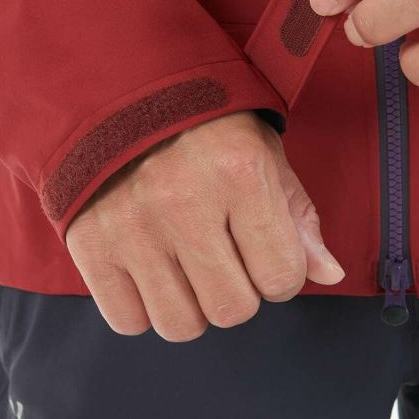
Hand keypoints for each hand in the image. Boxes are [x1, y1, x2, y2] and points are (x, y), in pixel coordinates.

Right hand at [66, 111, 343, 340]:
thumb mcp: (263, 154)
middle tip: (224, 258)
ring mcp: (131, 226)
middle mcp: (184, 202)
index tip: (263, 253)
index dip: (280, 274)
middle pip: (231, 309)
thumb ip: (298, 217)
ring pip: (180, 324)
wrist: (119, 94)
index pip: (281, 278)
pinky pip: (127, 320)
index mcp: (240, 173)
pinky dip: (143, 308)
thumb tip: (329, 275)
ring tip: (186, 265)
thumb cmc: (204, 127)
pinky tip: (150, 271)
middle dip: (238, 292)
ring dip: (192, 306)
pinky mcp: (89, 243)